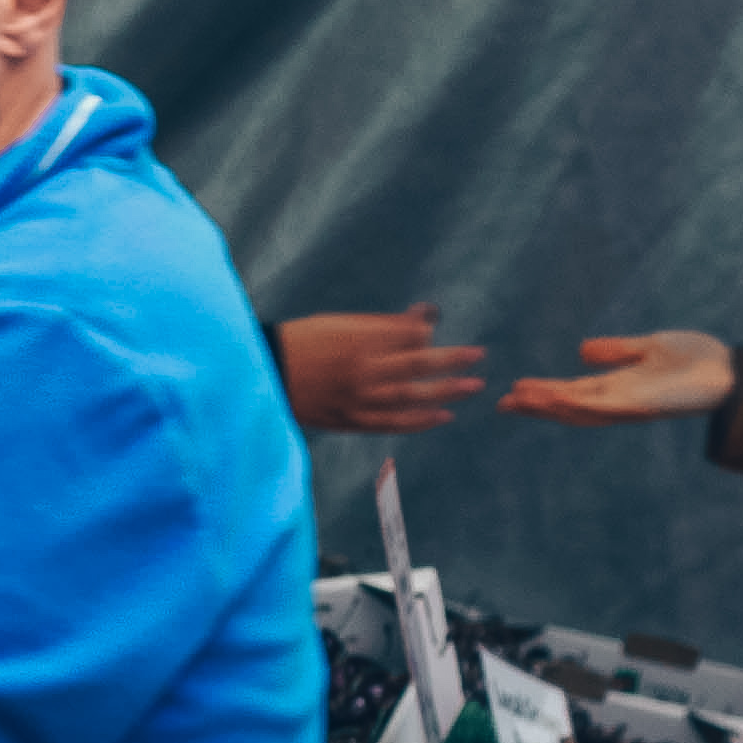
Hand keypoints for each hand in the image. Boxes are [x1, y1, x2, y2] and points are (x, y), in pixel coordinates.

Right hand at [274, 306, 485, 437]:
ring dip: (445, 391)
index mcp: (356, 340)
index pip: (407, 335)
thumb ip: (381, 325)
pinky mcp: (349, 419)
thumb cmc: (301, 343)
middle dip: (451, 360)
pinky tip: (442, 416)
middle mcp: (361, 369)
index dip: (425, 332)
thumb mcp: (336, 323)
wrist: (264, 376)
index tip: (434, 331)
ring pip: (410, 396)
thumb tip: (423, 319)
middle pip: (416, 364)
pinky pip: (391, 423)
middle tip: (478, 356)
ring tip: (472, 387)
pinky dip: (419, 421)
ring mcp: (357, 398)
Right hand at [499, 330, 737, 425]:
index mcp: (618, 387)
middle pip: (570, 407)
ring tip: (520, 399)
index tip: (515, 389)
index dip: (544, 392)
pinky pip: (605, 406)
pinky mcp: (644, 404)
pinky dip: (579, 403)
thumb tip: (582, 351)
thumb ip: (617, 351)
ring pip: (581, 410)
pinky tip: (559, 396)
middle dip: (537, 405)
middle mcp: (620, 401)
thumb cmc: (696, 360)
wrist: (730, 371)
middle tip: (503, 403)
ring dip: (550, 405)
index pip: (573, 392)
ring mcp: (630, 404)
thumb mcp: (649, 347)